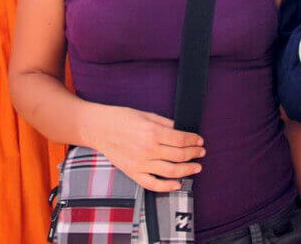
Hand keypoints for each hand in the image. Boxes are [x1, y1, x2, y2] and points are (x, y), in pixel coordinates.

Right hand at [84, 105, 204, 191]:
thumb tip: (182, 131)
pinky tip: (178, 183)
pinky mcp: (133, 173)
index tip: (200, 141)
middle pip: (180, 155)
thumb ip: (166, 123)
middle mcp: (148, 149)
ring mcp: (140, 163)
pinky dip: (167, 186)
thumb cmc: (121, 118)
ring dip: (188, 170)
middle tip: (201, 152)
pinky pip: (153, 184)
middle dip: (194, 154)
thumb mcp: (146, 114)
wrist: (99, 128)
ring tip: (196, 167)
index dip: (194, 140)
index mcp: (152, 132)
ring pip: (171, 171)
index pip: (181, 139)